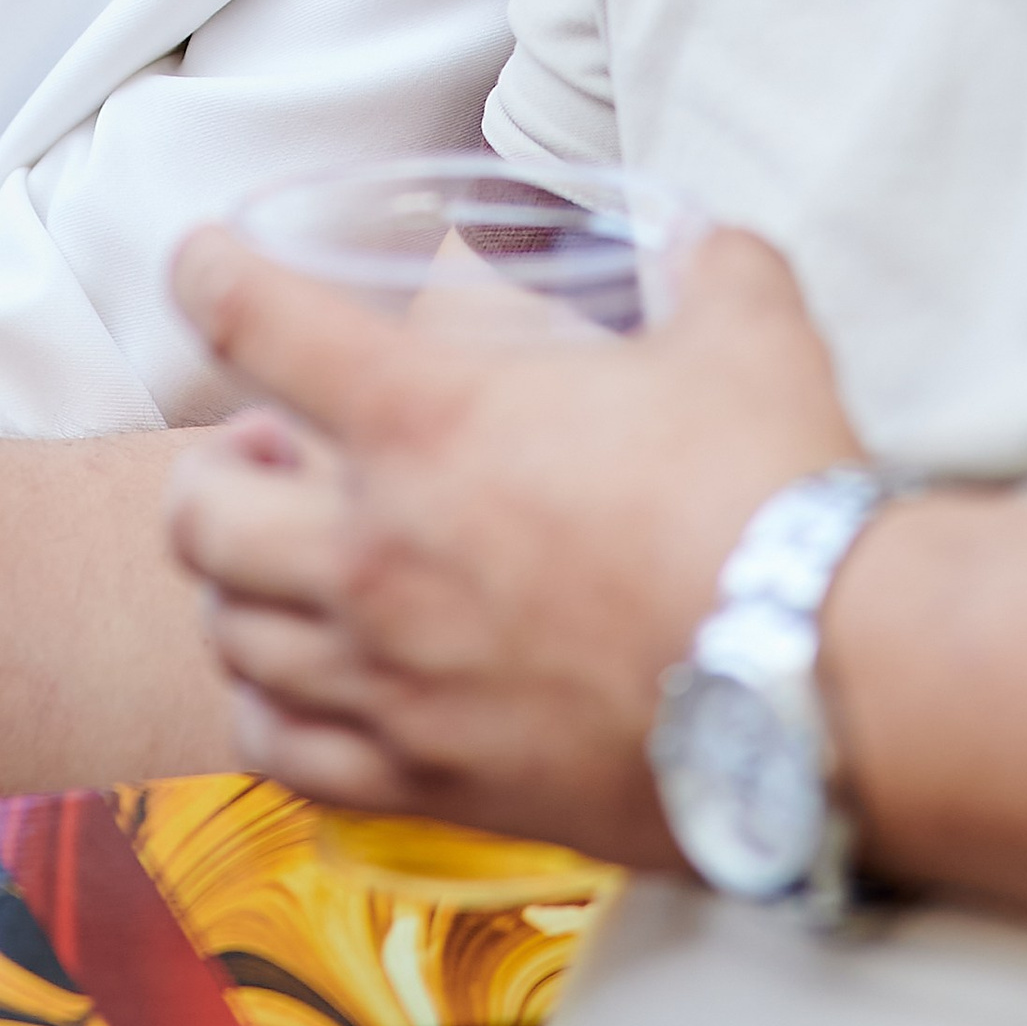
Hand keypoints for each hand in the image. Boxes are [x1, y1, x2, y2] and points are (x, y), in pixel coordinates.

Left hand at [167, 225, 862, 868]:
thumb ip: (708, 268)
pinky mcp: (432, 781)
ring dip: (238, 589)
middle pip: (199, 510)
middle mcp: (379, 549)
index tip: (200, 263)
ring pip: (230, 636)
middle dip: (212, 470)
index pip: (256, 322)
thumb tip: (709, 244)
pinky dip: (270, 714)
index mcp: (429, 415)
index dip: (209, 274)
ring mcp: (394, 678)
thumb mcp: (746, 330)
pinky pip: (282, 755)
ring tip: (283, 568)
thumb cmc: (774, 495)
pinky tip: (304, 689)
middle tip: (267, 455)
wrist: (827, 687)